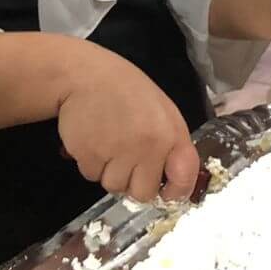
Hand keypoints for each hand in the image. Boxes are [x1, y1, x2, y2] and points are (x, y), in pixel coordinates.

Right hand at [57, 45, 200, 202]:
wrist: (85, 76)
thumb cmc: (127, 91)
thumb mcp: (161, 111)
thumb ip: (169, 144)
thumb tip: (170, 179)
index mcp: (172, 134)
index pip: (185, 177)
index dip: (176, 191)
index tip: (167, 192)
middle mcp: (149, 147)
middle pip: (143, 193)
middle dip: (134, 182)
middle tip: (127, 160)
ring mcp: (118, 153)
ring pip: (114, 186)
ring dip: (109, 172)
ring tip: (108, 144)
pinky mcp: (89, 156)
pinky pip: (91, 175)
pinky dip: (90, 163)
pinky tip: (93, 139)